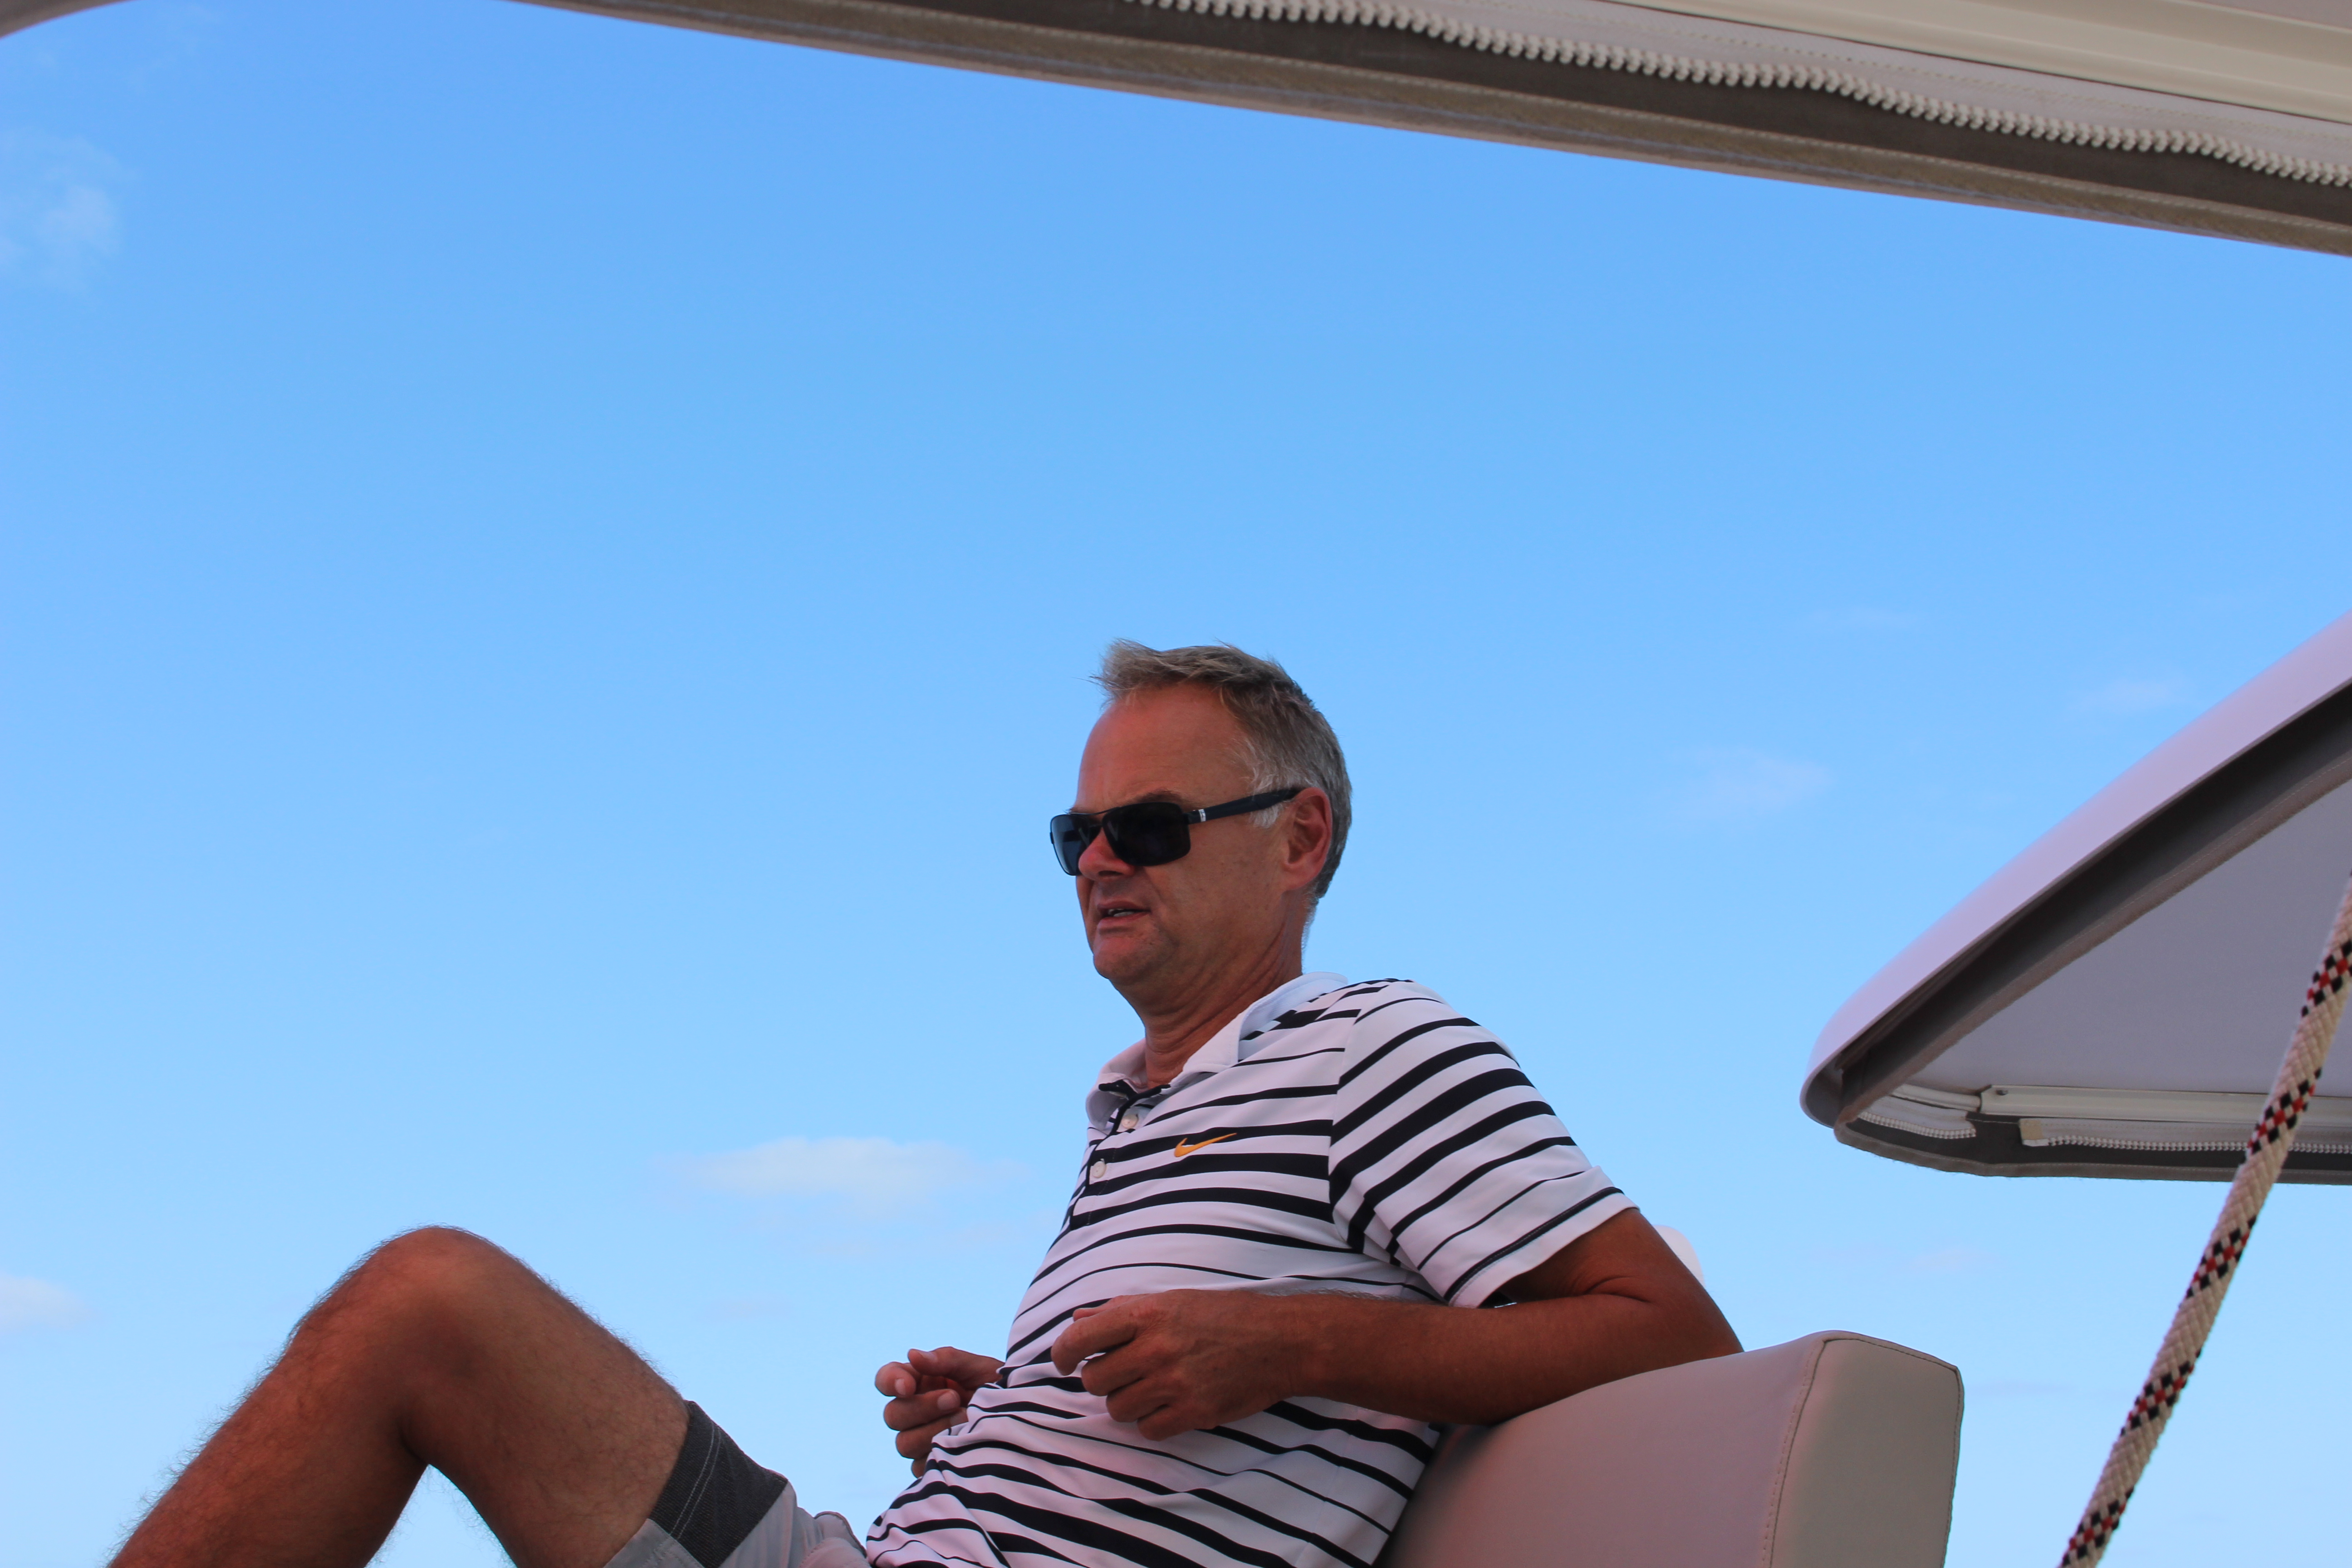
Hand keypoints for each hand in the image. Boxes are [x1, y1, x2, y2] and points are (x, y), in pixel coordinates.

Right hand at [874, 1346, 1002, 1475]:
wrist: (1022, 1420)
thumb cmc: (998, 1387)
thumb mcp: (978, 1367)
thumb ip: (946, 1359)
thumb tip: (913, 1354)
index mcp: (920, 1382)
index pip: (886, 1379)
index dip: (890, 1382)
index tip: (908, 1386)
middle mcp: (915, 1411)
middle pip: (892, 1415)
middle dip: (922, 1407)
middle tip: (954, 1398)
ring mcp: (921, 1440)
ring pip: (903, 1443)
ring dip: (933, 1431)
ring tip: (965, 1420)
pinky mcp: (931, 1465)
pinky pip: (920, 1467)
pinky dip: (939, 1455)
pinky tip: (962, 1444)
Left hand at [1049, 1290, 1300, 1440]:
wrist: (1280, 1341)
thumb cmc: (1224, 1316)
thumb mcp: (1172, 1300)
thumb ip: (1122, 1311)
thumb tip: (1077, 1320)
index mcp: (1147, 1314)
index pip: (1081, 1337)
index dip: (1062, 1354)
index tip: (1063, 1362)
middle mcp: (1156, 1349)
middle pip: (1096, 1380)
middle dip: (1103, 1379)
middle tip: (1124, 1372)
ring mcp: (1174, 1383)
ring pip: (1118, 1409)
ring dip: (1128, 1401)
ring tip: (1151, 1387)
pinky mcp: (1193, 1412)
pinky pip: (1148, 1429)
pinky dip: (1153, 1421)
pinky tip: (1169, 1404)